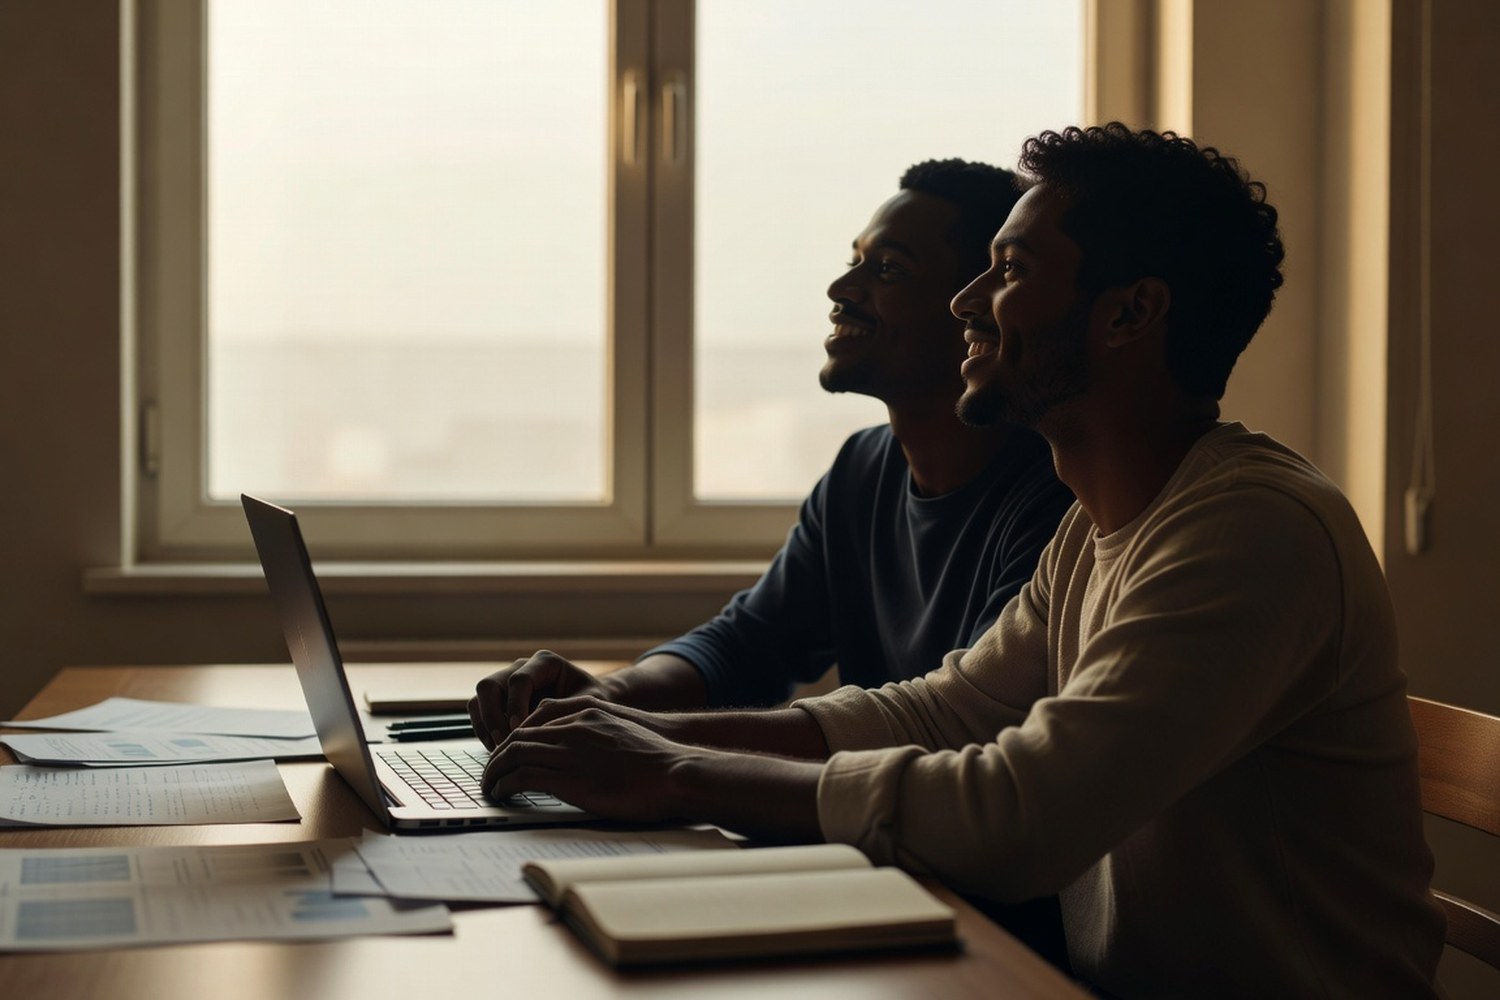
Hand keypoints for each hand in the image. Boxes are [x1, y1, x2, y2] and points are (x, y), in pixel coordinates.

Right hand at [468, 650, 605, 748]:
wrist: (592, 707)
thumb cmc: (594, 703)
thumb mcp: (587, 705)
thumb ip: (562, 712)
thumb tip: (534, 729)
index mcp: (544, 663)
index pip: (519, 680)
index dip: (515, 705)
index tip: (519, 729)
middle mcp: (521, 668)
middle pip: (489, 685)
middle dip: (492, 716)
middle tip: (504, 742)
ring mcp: (507, 683)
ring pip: (479, 699)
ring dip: (484, 725)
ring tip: (499, 749)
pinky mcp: (500, 701)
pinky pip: (479, 713)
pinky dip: (483, 731)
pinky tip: (498, 750)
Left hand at [481, 702, 690, 822]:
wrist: (675, 772)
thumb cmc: (659, 758)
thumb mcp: (626, 730)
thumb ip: (600, 731)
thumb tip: (587, 749)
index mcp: (587, 714)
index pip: (536, 721)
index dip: (517, 739)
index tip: (509, 754)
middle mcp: (573, 729)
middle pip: (519, 737)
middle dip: (498, 755)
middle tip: (491, 772)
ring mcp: (569, 753)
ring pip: (514, 755)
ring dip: (495, 772)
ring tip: (489, 786)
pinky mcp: (568, 780)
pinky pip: (522, 778)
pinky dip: (504, 786)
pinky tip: (501, 795)